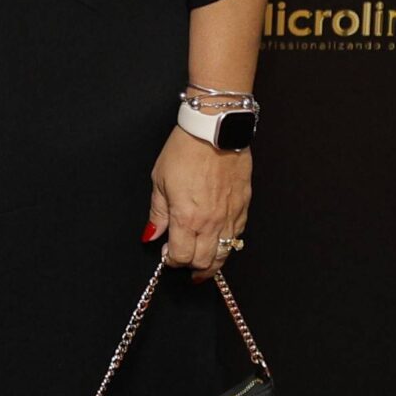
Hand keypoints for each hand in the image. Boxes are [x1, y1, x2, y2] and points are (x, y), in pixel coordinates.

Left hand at [144, 125, 251, 279]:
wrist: (214, 131)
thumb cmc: (185, 150)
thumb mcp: (160, 180)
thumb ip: (158, 213)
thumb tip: (151, 235)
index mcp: (186, 217)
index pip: (181, 256)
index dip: (172, 260)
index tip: (167, 254)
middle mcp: (210, 222)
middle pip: (203, 261)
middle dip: (191, 265)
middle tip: (183, 259)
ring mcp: (230, 216)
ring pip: (224, 254)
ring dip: (211, 262)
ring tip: (202, 263)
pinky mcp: (243, 207)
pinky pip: (237, 236)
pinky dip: (227, 244)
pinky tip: (219, 241)